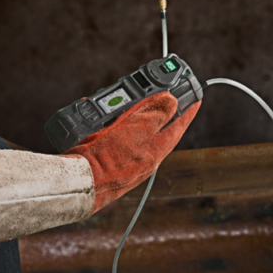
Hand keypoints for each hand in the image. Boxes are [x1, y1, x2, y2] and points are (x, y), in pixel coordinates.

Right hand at [63, 92, 198, 213]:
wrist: (78, 183)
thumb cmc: (107, 160)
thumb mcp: (135, 130)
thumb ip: (154, 115)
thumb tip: (171, 100)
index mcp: (155, 150)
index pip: (177, 126)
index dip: (187, 109)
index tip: (194, 95)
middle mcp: (143, 156)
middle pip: (154, 125)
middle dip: (153, 106)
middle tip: (154, 89)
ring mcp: (126, 158)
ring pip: (132, 129)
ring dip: (127, 112)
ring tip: (120, 99)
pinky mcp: (107, 157)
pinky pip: (113, 134)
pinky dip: (108, 121)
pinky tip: (98, 116)